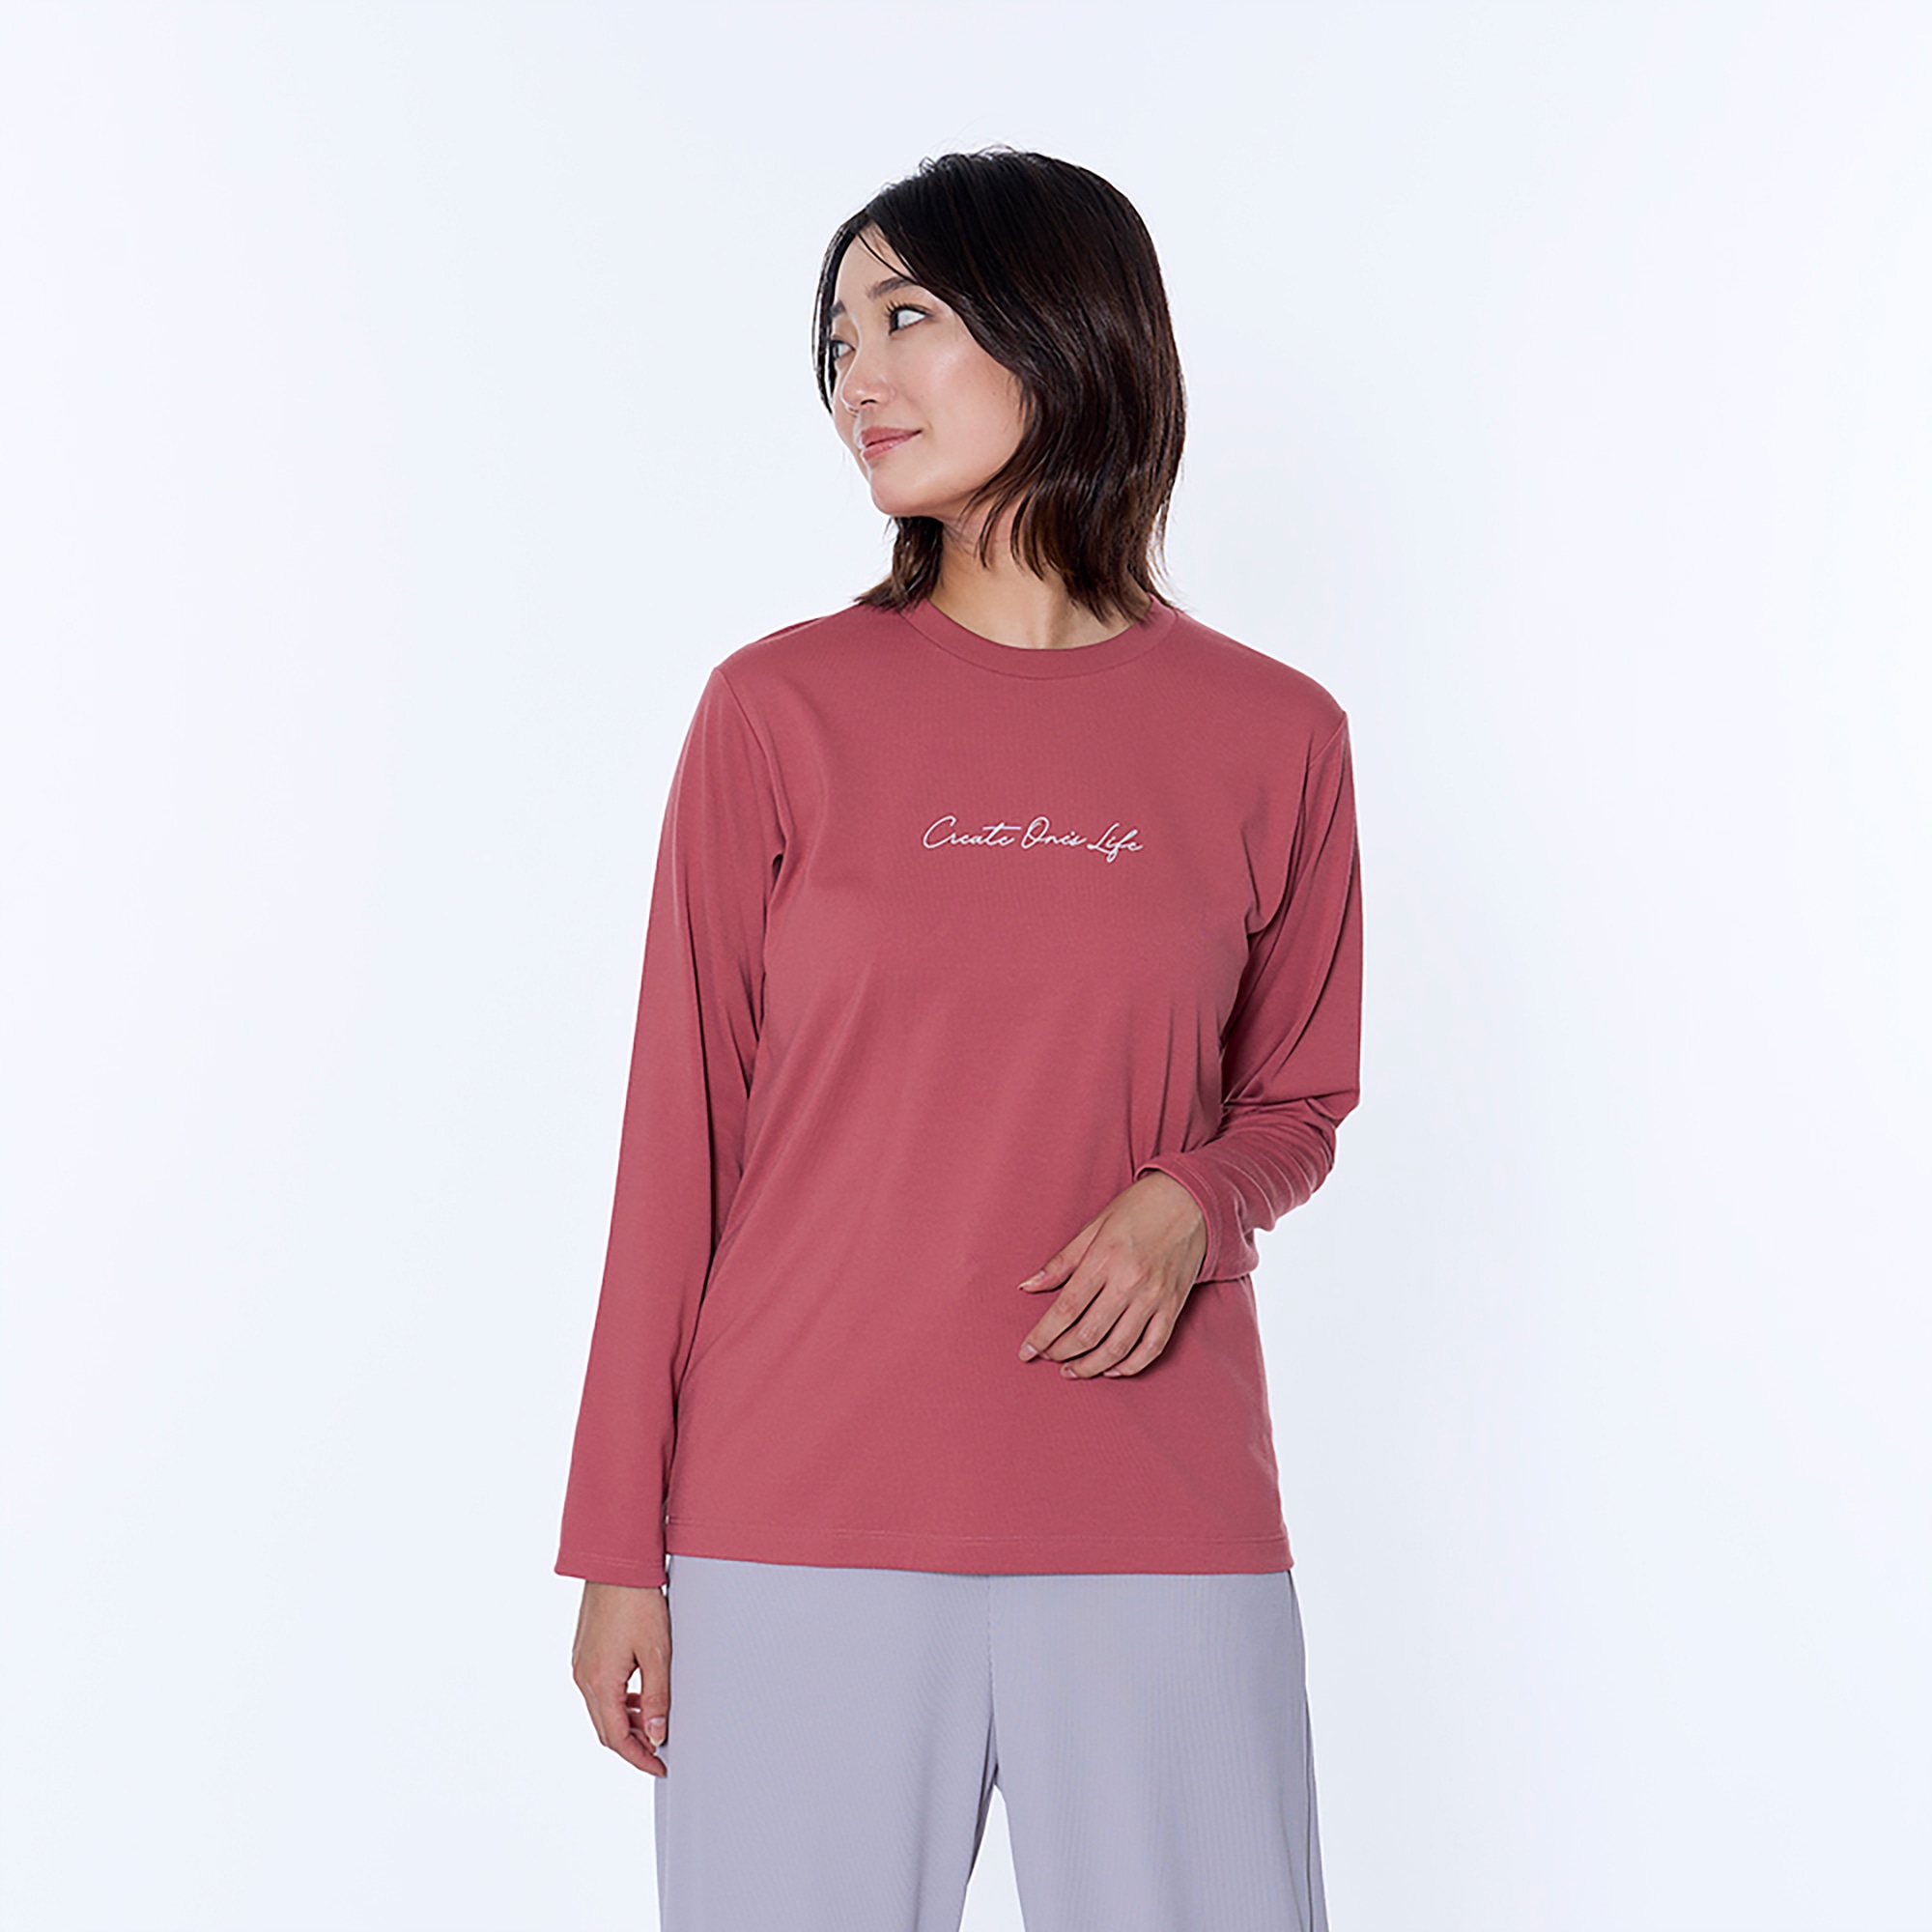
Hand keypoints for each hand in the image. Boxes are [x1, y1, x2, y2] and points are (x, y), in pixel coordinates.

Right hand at [572, 1580, 671, 1776]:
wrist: (616, 1564)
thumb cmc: (639, 1602)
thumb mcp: (657, 1652)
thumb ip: (657, 1697)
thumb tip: (656, 1735)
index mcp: (599, 1682)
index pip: (617, 1738)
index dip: (639, 1757)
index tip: (660, 1766)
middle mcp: (583, 1677)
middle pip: (605, 1729)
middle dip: (632, 1745)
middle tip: (660, 1752)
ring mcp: (580, 1665)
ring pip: (602, 1710)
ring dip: (626, 1723)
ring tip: (654, 1724)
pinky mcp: (584, 1653)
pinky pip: (599, 1691)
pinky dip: (619, 1702)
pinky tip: (639, 1696)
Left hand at [1016, 1171, 1207, 1378]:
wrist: (1190, 1199)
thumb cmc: (1138, 1208)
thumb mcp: (1094, 1226)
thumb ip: (1061, 1261)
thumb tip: (1028, 1286)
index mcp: (1104, 1259)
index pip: (1066, 1309)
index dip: (1042, 1335)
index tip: (1026, 1350)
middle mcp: (1129, 1282)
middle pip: (1087, 1333)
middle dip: (1060, 1352)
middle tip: (1047, 1356)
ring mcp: (1154, 1297)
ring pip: (1117, 1348)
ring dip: (1090, 1366)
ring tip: (1073, 1370)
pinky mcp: (1174, 1306)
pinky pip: (1152, 1348)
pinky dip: (1130, 1365)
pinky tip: (1112, 1369)